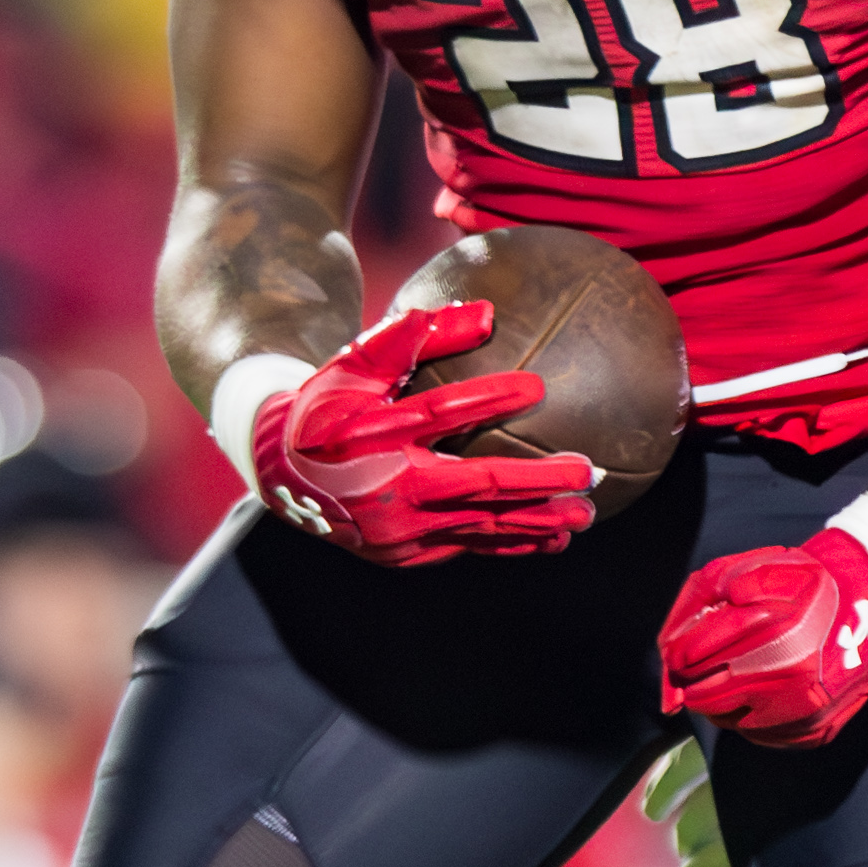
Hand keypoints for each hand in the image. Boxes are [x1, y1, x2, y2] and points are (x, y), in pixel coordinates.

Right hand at [243, 301, 591, 565]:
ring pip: (480, 526)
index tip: (539, 387)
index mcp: (375, 432)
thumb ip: (412, 337)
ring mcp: (399, 529)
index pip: (440, 413)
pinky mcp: (405, 554)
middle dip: (537, 481)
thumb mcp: (355, 366)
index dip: (489, 399)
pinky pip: (467, 547)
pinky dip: (510, 543)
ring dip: (537, 522)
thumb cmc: (329, 407)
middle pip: (476, 483)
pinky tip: (551, 540)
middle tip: (586, 473)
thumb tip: (486, 312)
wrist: (281, 476)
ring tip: (586, 517)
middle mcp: (390, 485)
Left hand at [659, 521, 867, 749]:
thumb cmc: (804, 582)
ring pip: (731, 723)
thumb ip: (706, 596)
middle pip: (705, 698)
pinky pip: (762, 737)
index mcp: (773, 635)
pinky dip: (750, 719)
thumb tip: (670, 646)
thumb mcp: (752, 568)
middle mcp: (791, 680)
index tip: (678, 653)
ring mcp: (805, 711)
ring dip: (721, 703)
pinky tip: (756, 696)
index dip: (678, 654)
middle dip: (694, 682)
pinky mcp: (816, 730)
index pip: (694, 658)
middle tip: (697, 670)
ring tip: (731, 678)